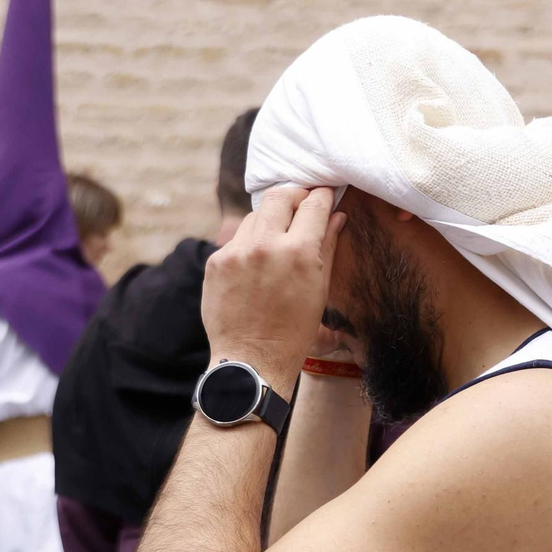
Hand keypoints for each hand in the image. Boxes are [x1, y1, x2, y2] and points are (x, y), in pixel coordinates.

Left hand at [202, 187, 345, 384]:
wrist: (252, 359)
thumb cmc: (294, 331)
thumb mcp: (319, 290)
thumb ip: (327, 246)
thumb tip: (336, 216)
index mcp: (299, 253)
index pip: (313, 205)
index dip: (322, 196)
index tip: (324, 193)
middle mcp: (266, 245)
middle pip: (280, 197)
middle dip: (294, 196)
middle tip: (302, 204)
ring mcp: (236, 252)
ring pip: (257, 216)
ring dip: (271, 220)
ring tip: (279, 238)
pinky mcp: (216, 261)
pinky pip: (237, 239)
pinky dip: (250, 243)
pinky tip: (257, 264)